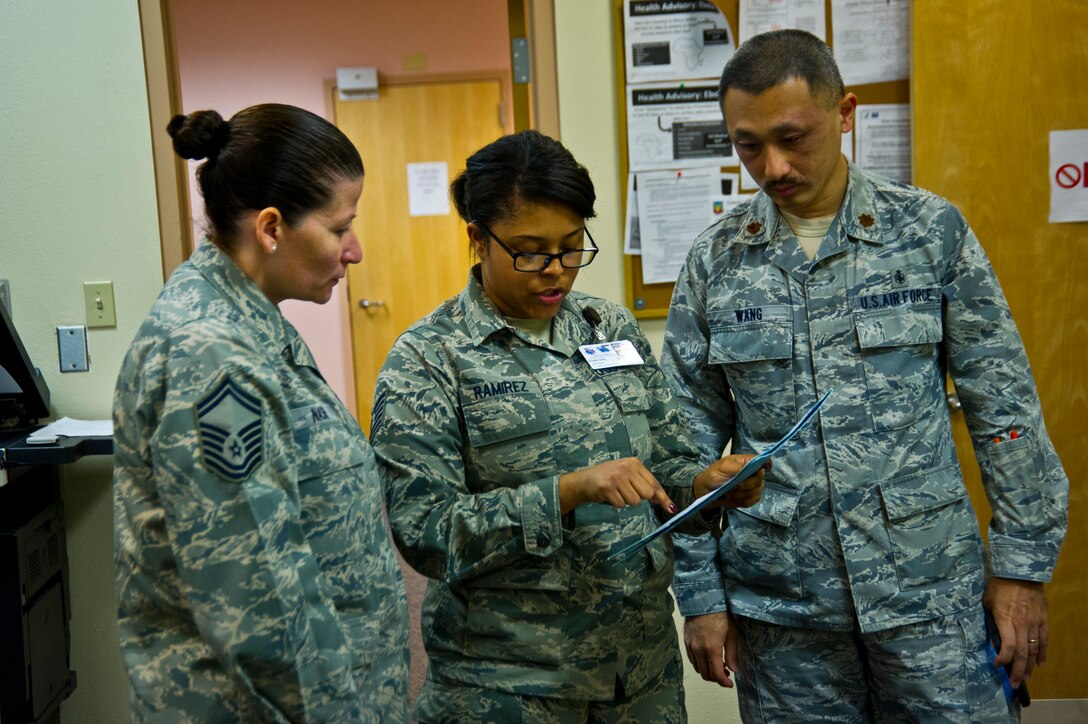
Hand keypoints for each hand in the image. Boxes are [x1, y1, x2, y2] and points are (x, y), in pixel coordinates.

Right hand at [558, 457, 673, 515]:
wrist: (584, 480)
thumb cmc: (609, 478)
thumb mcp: (627, 475)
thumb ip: (644, 485)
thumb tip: (662, 501)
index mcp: (634, 463)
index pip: (653, 483)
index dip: (662, 497)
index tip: (671, 508)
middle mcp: (626, 468)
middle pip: (646, 494)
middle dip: (639, 497)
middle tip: (626, 492)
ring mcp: (617, 477)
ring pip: (634, 501)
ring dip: (626, 501)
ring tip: (616, 493)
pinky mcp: (607, 487)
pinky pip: (621, 504)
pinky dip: (616, 503)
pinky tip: (609, 495)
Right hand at [683, 611, 738, 687]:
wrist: (703, 600)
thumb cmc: (720, 615)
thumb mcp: (731, 634)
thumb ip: (732, 654)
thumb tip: (734, 670)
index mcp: (711, 648)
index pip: (715, 673)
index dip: (723, 682)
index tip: (730, 684)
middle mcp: (698, 650)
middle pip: (705, 674)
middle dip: (716, 678)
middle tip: (726, 674)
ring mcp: (690, 646)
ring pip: (698, 668)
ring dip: (708, 671)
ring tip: (718, 665)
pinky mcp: (686, 642)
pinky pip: (692, 659)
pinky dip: (700, 664)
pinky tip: (708, 658)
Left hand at [694, 454, 765, 508]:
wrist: (706, 491)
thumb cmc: (714, 475)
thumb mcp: (722, 467)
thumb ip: (737, 466)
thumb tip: (751, 465)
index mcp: (747, 462)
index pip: (762, 461)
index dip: (766, 464)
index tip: (766, 468)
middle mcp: (753, 473)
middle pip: (760, 479)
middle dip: (745, 485)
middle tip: (733, 486)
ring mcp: (753, 486)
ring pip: (755, 492)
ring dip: (740, 495)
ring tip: (729, 492)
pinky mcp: (750, 498)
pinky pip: (751, 501)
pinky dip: (739, 501)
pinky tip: (731, 498)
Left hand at [984, 577, 1047, 687]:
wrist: (1019, 572)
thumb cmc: (998, 586)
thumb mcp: (986, 602)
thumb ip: (990, 620)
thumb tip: (988, 636)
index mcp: (1006, 620)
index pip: (1008, 646)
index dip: (1003, 659)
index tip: (997, 665)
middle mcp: (1022, 624)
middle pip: (1022, 653)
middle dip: (1018, 671)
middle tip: (1015, 683)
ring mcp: (1034, 623)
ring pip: (1034, 650)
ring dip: (1030, 666)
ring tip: (1026, 677)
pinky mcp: (1043, 620)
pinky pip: (1044, 640)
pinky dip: (1042, 653)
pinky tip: (1039, 663)